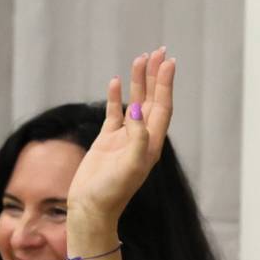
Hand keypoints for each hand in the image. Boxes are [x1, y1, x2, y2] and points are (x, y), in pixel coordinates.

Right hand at [67, 48, 174, 232]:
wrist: (90, 208)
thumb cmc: (112, 192)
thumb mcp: (129, 166)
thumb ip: (137, 137)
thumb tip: (138, 109)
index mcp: (152, 144)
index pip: (163, 107)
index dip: (166, 85)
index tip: (168, 62)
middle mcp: (141, 138)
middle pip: (152, 100)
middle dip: (156, 76)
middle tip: (158, 52)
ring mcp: (123, 138)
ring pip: (134, 102)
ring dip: (138, 82)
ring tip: (139, 59)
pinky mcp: (106, 141)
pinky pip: (114, 113)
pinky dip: (115, 97)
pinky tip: (114, 81)